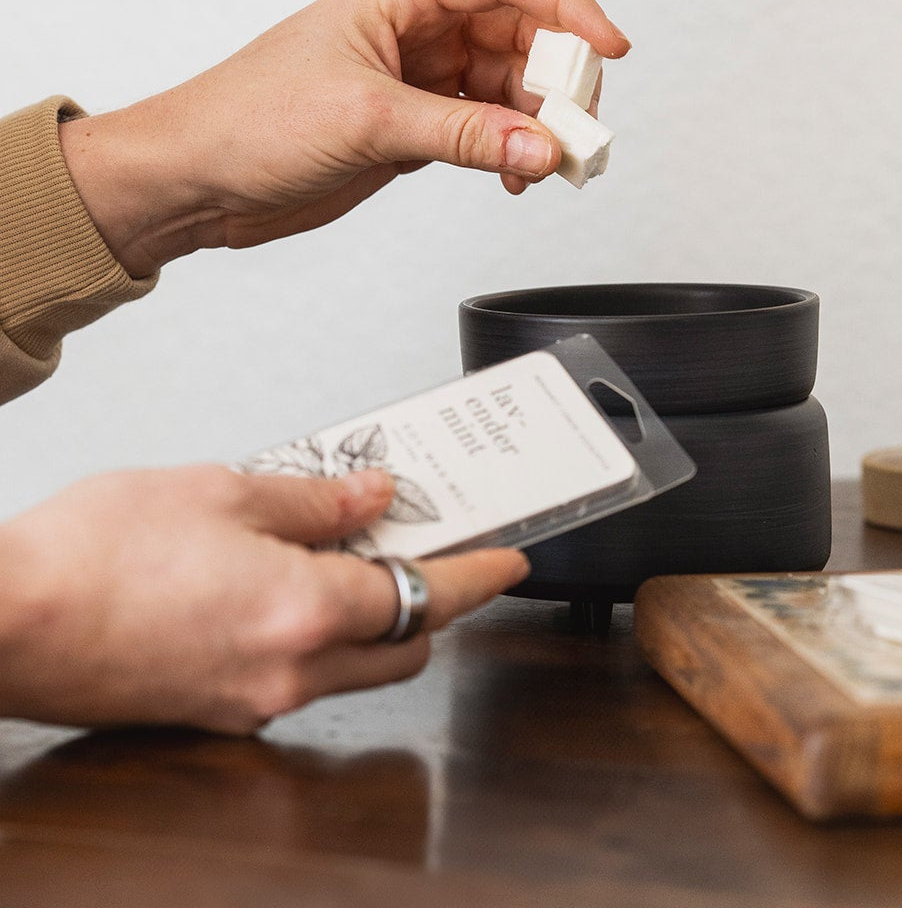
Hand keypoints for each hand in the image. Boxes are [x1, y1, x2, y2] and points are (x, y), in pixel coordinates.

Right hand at [0, 466, 528, 732]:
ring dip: (377, 616)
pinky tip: (295, 585)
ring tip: (358, 551)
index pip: (428, 595)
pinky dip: (323, 635)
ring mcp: (250, 701)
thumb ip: (312, 499)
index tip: (511, 559)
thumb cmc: (90, 555)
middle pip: (406, 644)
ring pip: (357, 666)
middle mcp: (288, 671)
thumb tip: (371, 495)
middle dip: (435, 597)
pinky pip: (301, 675)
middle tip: (434, 543)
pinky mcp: (214, 711)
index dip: (481, 575)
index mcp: (303, 610)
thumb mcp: (218, 491)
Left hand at [58, 0, 628, 276]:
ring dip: (536, 123)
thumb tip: (539, 148)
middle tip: (579, 125)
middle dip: (557, 79)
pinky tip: (514, 174)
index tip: (608, 47)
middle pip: (518, 34)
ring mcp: (415, 78)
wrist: (196, 178)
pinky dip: (509, 150)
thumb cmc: (246, 121)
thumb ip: (464, 135)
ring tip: (548, 161)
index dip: (566, 7)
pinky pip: (485, 127)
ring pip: (507, 86)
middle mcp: (412, 31)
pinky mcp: (413, 124)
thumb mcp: (366, 122)